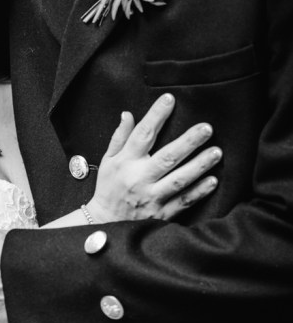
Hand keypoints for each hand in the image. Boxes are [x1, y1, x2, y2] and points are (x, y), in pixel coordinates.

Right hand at [87, 93, 220, 221]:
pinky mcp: (162, 213)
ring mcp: (152, 197)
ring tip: (217, 152)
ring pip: (179, 179)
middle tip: (206, 128)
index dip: (156, 115)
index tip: (169, 99)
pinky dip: (199, 192)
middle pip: (167, 157)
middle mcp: (140, 178)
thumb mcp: (108, 160)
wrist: (106, 223)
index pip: (142, 134)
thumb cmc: (108, 188)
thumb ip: (119, 137)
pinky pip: (183, 201)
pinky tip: (213, 180)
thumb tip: (128, 114)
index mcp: (126, 162)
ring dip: (199, 165)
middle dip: (188, 142)